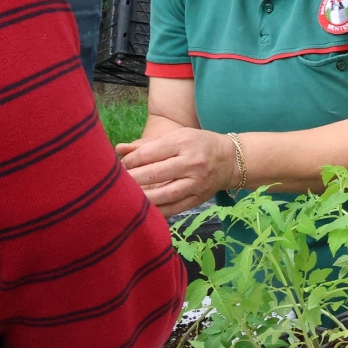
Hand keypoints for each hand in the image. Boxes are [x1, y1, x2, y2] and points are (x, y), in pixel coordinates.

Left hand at [116, 128, 238, 216]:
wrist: (231, 160)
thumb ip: (146, 144)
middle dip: (131, 179)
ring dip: (141, 197)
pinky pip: (173, 208)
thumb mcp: (176, 136)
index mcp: (183, 143)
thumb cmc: (198, 145)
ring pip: (163, 194)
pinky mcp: (199, 199)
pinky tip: (143, 208)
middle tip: (117, 183)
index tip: (119, 167)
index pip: (148, 154)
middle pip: (153, 174)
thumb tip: (119, 149)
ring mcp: (197, 183)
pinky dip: (156, 210)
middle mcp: (192, 163)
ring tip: (126, 197)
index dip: (128, 162)